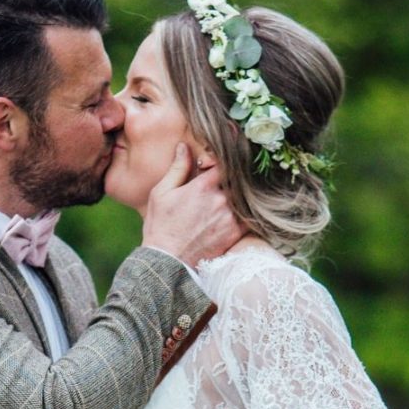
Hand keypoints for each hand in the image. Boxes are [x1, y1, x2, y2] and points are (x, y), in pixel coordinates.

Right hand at [141, 143, 243, 266]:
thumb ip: (177, 168)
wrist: (168, 262)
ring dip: (238, 196)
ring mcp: (230, 216)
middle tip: (224, 182)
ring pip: (242, 197)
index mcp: (202, 186)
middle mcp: (220, 199)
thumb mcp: (162, 193)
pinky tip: (239, 211)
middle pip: (234, 179)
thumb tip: (184, 146)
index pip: (222, 162)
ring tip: (228, 198)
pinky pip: (248, 217)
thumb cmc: (161, 227)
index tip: (218, 165)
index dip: (221, 162)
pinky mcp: (235, 233)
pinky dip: (245, 212)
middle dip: (229, 179)